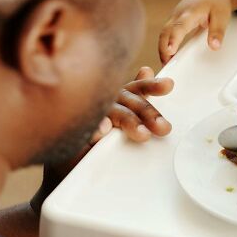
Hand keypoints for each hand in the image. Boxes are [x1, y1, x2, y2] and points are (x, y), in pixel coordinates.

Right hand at [32, 66, 172, 210]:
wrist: (68, 167)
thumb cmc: (97, 140)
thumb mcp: (119, 117)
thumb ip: (134, 98)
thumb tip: (146, 70)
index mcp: (116, 98)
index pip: (136, 89)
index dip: (152, 86)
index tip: (169, 85)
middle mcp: (102, 103)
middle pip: (128, 101)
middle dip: (148, 113)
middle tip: (163, 128)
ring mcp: (87, 116)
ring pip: (112, 112)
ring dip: (128, 120)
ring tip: (143, 134)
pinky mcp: (73, 134)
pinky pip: (85, 129)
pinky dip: (96, 128)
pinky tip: (103, 130)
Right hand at [159, 0, 232, 62]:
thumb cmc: (216, 2)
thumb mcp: (222, 15)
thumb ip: (217, 31)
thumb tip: (214, 46)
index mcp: (190, 12)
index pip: (179, 26)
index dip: (174, 39)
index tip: (170, 51)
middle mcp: (179, 14)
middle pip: (165, 32)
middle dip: (163, 48)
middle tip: (166, 65)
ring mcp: (174, 17)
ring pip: (163, 33)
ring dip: (163, 48)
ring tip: (166, 64)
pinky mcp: (174, 21)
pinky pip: (166, 34)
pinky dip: (165, 45)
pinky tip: (169, 56)